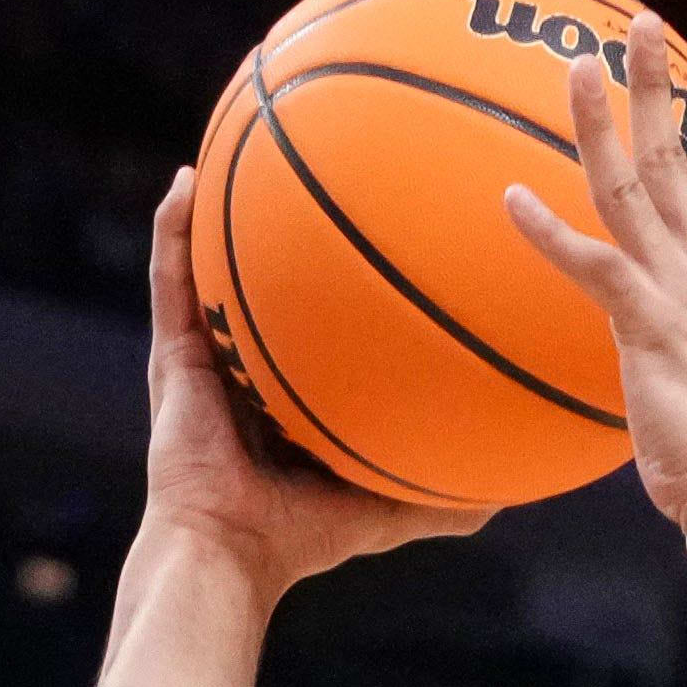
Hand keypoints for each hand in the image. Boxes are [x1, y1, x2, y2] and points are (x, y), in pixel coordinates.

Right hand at [133, 168, 489, 593]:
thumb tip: (516, 488)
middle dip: (287, 217)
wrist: (229, 551)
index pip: (321, 317)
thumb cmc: (303, 538)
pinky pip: (170, 278)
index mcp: (292, 390)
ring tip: (239, 135)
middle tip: (320, 152)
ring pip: (212, 261)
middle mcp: (248, 361)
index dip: (343, 271)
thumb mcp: (391, 506)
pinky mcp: (172, 355)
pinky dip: (173, 229)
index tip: (383, 217)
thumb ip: (447, 494)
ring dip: (221, 202)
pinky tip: (184, 179)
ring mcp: (207, 354)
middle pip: (271, 273)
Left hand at [505, 20, 686, 523]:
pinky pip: (589, 261)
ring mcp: (679, 285)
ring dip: (601, 123)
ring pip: (633, 185)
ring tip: (576, 68)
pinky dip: (546, 229)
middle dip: (661, 86)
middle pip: (680, 155)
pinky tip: (510, 199)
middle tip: (643, 26)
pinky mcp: (645, 319)